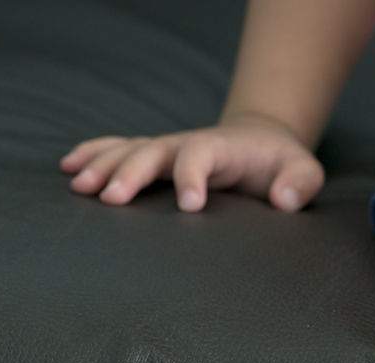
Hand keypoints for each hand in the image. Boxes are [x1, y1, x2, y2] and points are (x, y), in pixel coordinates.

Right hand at [58, 111, 324, 211]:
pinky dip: (94, 154)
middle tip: (111, 199)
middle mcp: (188, 144)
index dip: (192, 176)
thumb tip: (283, 201)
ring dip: (103, 166)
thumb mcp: (305, 171)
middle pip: (154, 152)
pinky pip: (120, 149)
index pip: (201, 155)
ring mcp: (169, 149)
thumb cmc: (283, 164)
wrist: (263, 143)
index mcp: (222, 148)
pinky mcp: (156, 157)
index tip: (189, 206)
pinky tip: (69, 166)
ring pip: (130, 151)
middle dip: (131, 173)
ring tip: (79, 187)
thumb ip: (301, 183)